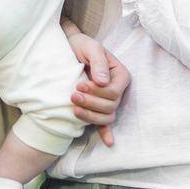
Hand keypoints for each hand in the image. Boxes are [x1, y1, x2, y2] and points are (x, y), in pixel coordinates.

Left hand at [65, 31, 129, 146]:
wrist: (69, 49)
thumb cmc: (82, 46)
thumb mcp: (91, 47)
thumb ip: (98, 62)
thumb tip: (103, 82)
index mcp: (120, 75)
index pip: (114, 92)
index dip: (97, 92)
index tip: (80, 86)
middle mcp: (117, 90)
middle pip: (110, 106)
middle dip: (91, 103)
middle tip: (73, 95)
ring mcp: (108, 100)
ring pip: (106, 117)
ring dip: (90, 115)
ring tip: (73, 108)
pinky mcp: (97, 107)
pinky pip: (105, 123)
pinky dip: (106, 132)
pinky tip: (108, 142)